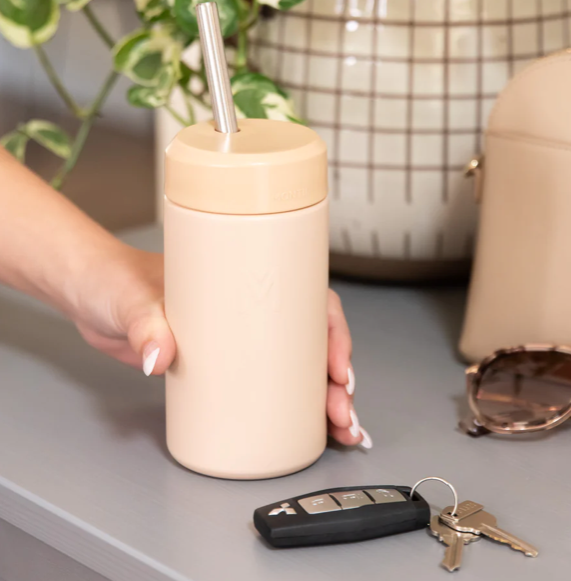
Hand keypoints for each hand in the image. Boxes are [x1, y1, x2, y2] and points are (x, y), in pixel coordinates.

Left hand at [73, 245, 370, 448]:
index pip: (308, 301)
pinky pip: (263, 386)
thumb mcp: (134, 298)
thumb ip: (145, 324)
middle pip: (312, 343)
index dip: (334, 334)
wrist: (93, 296)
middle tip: (341, 412)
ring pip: (296, 368)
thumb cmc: (120, 279)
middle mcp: (251, 310)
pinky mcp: (218, 365)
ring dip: (323, 400)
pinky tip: (306, 428)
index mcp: (244, 280)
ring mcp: (238, 340)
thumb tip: (160, 355)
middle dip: (336, 381)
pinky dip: (288, 409)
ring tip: (337, 428)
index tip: (337, 367)